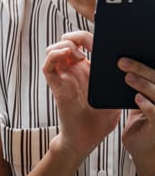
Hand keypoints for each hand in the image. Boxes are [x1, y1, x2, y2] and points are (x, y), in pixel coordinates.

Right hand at [42, 32, 118, 158]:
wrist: (86, 140)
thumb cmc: (100, 121)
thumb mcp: (115, 95)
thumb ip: (117, 80)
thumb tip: (127, 63)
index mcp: (88, 71)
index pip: (83, 45)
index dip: (87, 36)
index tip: (98, 37)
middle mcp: (73, 72)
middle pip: (67, 43)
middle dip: (75, 36)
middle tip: (85, 43)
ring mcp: (63, 78)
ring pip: (54, 51)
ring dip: (64, 45)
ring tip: (76, 52)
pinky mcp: (56, 86)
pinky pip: (48, 66)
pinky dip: (54, 56)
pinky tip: (66, 54)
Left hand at [119, 57, 154, 175]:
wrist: (144, 153)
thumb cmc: (143, 127)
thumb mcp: (140, 103)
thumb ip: (137, 87)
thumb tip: (123, 66)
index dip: (148, 62)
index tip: (135, 49)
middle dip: (142, 69)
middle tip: (122, 61)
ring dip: (143, 84)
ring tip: (127, 77)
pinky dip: (146, 104)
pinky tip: (136, 98)